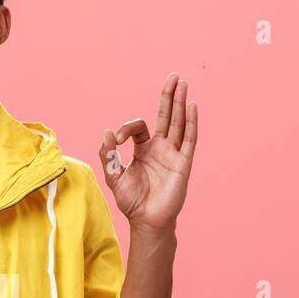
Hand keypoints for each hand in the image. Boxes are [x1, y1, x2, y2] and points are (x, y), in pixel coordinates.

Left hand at [98, 72, 198, 235]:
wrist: (146, 221)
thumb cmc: (131, 201)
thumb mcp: (114, 176)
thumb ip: (108, 155)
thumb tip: (106, 132)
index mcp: (143, 149)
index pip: (139, 126)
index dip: (126, 128)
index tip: (117, 139)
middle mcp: (160, 148)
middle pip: (166, 116)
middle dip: (168, 96)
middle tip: (173, 76)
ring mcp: (173, 154)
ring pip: (178, 122)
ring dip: (180, 103)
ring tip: (182, 82)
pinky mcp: (183, 163)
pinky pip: (189, 139)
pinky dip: (191, 122)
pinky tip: (192, 105)